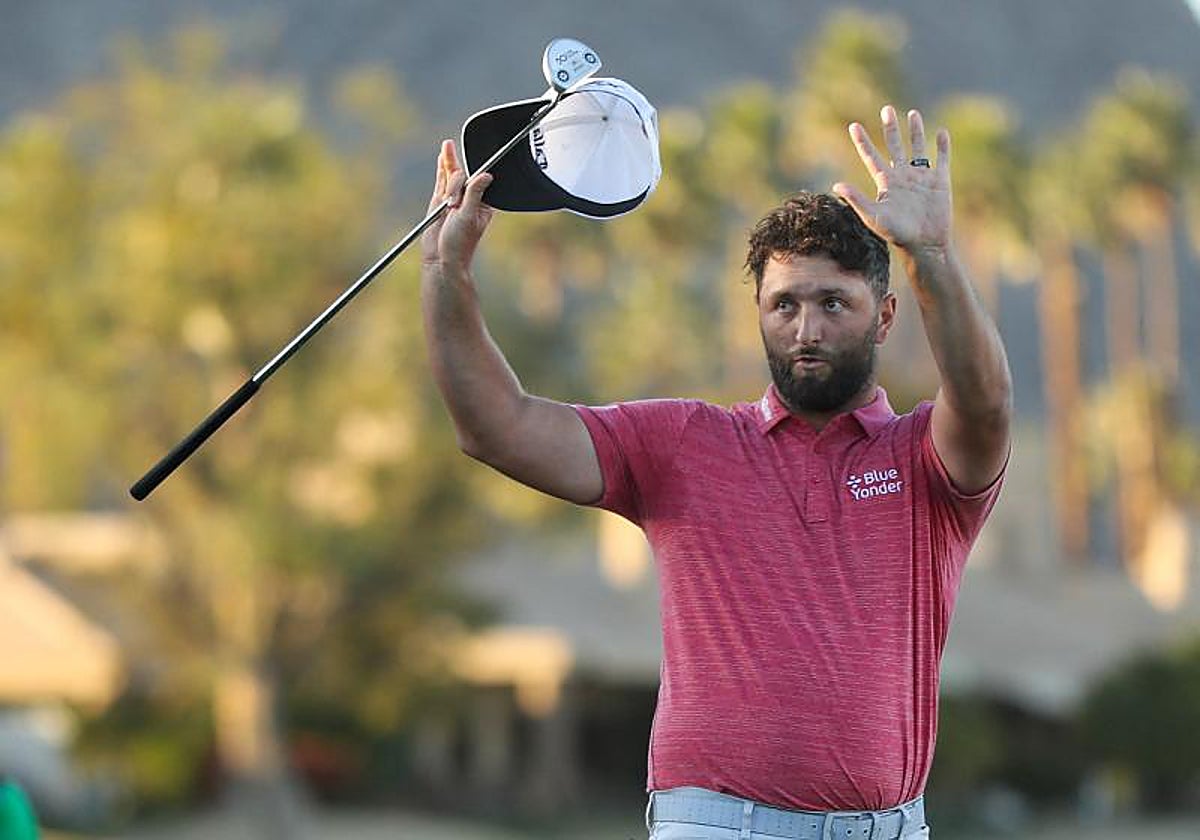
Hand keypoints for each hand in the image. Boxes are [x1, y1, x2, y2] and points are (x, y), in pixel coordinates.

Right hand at [421, 139, 494, 271]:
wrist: (441, 258)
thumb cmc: (459, 243)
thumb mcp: (468, 217)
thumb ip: (474, 195)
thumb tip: (486, 175)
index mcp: (483, 203)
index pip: (481, 179)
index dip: (477, 169)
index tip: (478, 159)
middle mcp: (470, 198)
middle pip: (465, 174)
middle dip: (456, 182)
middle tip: (451, 205)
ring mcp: (455, 198)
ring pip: (453, 174)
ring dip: (449, 164)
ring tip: (447, 148)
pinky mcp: (440, 200)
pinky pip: (442, 179)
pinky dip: (442, 167)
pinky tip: (444, 154)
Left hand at [832, 106, 951, 251]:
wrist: (925, 244)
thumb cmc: (898, 234)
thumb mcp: (873, 216)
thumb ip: (856, 199)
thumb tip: (836, 185)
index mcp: (885, 183)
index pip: (871, 157)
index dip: (862, 142)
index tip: (853, 125)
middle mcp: (902, 177)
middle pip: (894, 146)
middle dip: (891, 128)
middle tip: (887, 109)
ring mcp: (921, 178)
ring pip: (918, 148)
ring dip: (915, 131)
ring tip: (913, 113)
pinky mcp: (940, 181)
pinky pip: (942, 159)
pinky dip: (943, 146)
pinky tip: (942, 132)